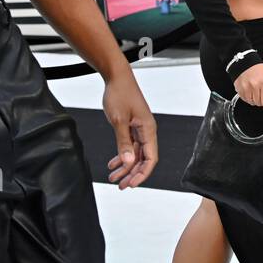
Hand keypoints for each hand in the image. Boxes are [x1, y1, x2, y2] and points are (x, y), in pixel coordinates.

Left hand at [102, 72, 158, 188]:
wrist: (116, 77)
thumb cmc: (120, 93)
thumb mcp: (118, 120)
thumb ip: (123, 142)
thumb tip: (128, 161)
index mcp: (148, 129)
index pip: (150, 158)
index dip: (142, 173)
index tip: (131, 184)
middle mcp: (146, 131)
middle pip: (143, 159)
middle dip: (132, 173)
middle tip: (120, 185)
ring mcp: (139, 129)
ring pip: (135, 154)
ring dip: (125, 166)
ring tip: (113, 177)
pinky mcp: (132, 127)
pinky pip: (130, 146)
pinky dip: (122, 155)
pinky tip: (112, 163)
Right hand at [233, 62, 262, 109]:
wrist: (245, 63)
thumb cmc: (259, 70)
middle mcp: (255, 85)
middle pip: (259, 104)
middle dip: (261, 99)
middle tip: (260, 91)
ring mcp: (246, 88)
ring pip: (252, 103)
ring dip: (254, 98)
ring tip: (254, 89)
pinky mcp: (239, 89)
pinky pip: (245, 100)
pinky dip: (247, 97)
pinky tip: (249, 89)